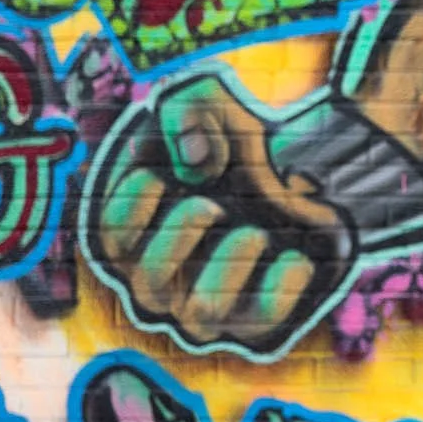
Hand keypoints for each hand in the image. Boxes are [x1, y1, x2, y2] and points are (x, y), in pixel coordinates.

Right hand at [85, 74, 354, 354]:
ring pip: (200, 314)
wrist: (312, 164)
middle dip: (179, 239)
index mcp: (140, 235)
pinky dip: (282, 283)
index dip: (129, 209)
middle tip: (213, 205)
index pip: (110, 242)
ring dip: (228, 267)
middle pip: (149, 284)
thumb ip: (185, 114)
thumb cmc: (240, 141)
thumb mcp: (207, 103)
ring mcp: (216, 302)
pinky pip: (265, 318)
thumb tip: (197, 163)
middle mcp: (170, 278)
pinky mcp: (264, 314)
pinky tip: (295, 254)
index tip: (159, 176)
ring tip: (256, 232)